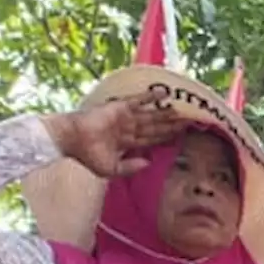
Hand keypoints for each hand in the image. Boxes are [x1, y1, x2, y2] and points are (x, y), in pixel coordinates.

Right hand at [42, 89, 186, 178]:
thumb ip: (130, 167)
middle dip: (172, 126)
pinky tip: (166, 94)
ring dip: (168, 113)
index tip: (182, 137)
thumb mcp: (111, 169)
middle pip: (156, 127)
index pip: (152, 140)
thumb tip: (148, 162)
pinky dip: (152, 97)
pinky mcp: (121, 108)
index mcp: (127, 143)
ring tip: (184, 112)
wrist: (72, 140)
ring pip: (152, 115)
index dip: (167, 139)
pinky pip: (140, 100)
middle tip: (191, 123)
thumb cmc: (87, 156)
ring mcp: (126, 117)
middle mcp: (129, 129)